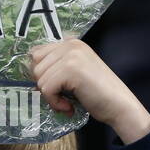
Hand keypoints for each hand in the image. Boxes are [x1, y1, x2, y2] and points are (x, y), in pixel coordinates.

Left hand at [28, 38, 149, 143]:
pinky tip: (69, 107)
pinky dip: (55, 102)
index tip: (58, 88)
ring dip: (51, 97)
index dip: (42, 75)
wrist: (120, 106)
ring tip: (68, 102)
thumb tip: (29, 74)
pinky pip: (46, 89)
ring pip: (39, 79)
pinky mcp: (71, 69)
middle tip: (63, 97)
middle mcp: (70, 44)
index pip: (37, 54)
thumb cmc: (97, 94)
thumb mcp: (74, 73)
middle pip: (35, 66)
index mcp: (71, 42)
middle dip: (45, 86)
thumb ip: (56, 67)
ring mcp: (71, 55)